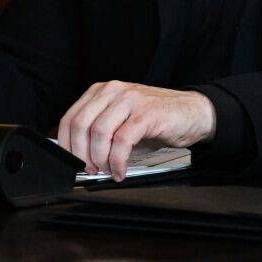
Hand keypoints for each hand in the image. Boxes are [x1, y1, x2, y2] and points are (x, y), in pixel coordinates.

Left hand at [56, 81, 216, 180]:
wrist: (194, 113)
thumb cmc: (157, 119)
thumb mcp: (122, 119)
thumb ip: (100, 131)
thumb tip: (79, 157)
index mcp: (103, 91)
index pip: (70, 118)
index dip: (66, 145)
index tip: (72, 162)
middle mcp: (114, 91)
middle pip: (81, 124)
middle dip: (81, 154)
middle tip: (90, 169)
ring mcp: (131, 100)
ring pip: (99, 132)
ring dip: (100, 159)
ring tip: (108, 170)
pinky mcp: (146, 113)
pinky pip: (122, 141)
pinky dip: (118, 161)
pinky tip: (121, 170)